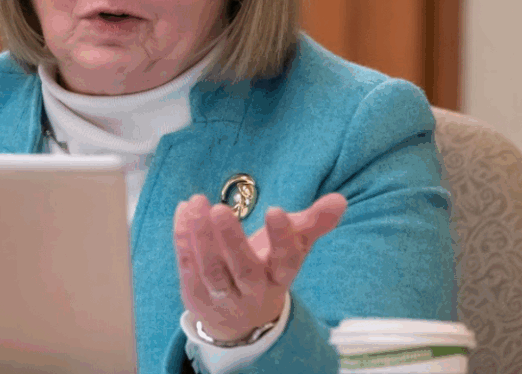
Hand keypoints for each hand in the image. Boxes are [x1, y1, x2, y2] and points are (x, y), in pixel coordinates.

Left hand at [174, 192, 347, 341]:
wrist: (241, 321)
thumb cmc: (268, 271)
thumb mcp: (293, 249)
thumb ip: (313, 224)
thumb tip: (339, 200)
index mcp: (280, 277)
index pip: (286, 261)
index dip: (283, 239)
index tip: (276, 210)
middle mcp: (253, 290)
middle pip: (243, 269)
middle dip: (232, 240)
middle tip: (221, 209)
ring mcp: (224, 296)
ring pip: (211, 270)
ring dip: (201, 237)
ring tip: (196, 203)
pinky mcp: (197, 295)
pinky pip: (188, 266)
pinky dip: (183, 238)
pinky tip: (183, 210)